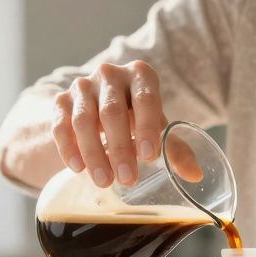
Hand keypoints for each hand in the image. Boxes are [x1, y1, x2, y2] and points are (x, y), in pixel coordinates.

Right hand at [52, 60, 167, 186]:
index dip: (147, 127)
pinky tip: (78, 168)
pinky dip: (68, 148)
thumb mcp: (154, 128)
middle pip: (112, 111)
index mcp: (140, 75)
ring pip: (83, 120)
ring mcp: (82, 86)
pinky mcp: (60, 101)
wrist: (96, 110)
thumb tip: (195, 175)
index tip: (149, 157)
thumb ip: (173, 148)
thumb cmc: (135, 118)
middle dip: (120, 148)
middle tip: (127, 179)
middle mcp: (110, 74)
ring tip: (104, 181)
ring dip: (94, 153)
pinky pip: (61, 125)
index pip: (145, 98)